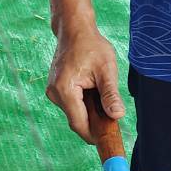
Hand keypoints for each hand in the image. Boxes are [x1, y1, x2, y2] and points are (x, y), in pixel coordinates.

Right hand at [45, 23, 124, 142]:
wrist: (74, 30)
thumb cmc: (92, 46)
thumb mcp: (106, 69)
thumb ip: (110, 94)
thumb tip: (117, 116)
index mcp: (64, 90)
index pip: (79, 123)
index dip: (94, 135)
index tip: (109, 140)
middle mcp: (54, 93)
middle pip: (76, 120)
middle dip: (94, 123)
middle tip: (113, 119)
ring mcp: (53, 92)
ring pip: (74, 113)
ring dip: (90, 113)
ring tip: (104, 98)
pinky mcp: (56, 90)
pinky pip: (72, 105)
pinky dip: (84, 105)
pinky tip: (95, 93)